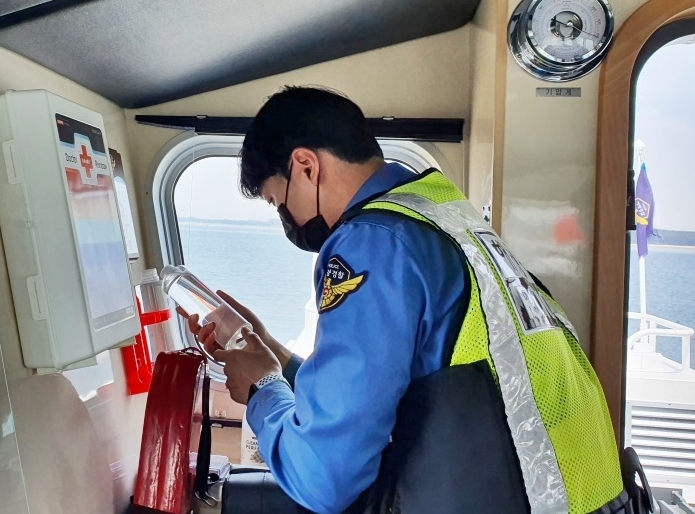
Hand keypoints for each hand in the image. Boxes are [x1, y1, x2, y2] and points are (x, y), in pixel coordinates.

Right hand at [176, 291, 292, 368]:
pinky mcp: (221, 353)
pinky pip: (209, 349)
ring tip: (211, 325)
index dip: (188, 314)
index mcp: (217, 324)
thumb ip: (230, 302)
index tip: (180, 307)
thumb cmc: (254, 327)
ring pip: (201, 339)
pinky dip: (208, 342)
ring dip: (202, 331)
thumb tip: (218, 291)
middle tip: (195, 315)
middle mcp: (215, 334)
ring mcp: (217, 344)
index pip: (199, 320)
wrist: (264, 341)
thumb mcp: (242, 311)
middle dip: (192, 323)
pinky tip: (213, 335)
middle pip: (196, 330)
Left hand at [213, 327, 282, 404]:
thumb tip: (245, 329)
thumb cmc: (266, 368)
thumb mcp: (262, 349)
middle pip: (227, 366)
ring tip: (252, 378)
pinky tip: (252, 387)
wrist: (269, 390)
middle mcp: (228, 370)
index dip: (222, 353)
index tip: (228, 354)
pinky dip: (241, 388)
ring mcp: (230, 384)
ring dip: (239, 377)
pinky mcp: (234, 395)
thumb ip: (252, 338)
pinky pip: (236, 390)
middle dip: (236, 366)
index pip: (217, 354)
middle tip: (249, 366)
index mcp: (232, 357)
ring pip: (231, 379)